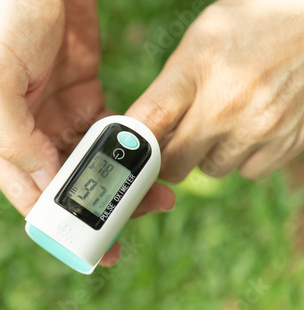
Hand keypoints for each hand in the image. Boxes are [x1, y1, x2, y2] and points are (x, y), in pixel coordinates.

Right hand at [0, 0, 174, 265]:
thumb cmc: (1, 15)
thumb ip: (12, 136)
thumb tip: (43, 183)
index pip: (24, 191)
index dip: (58, 223)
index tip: (93, 247)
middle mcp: (22, 129)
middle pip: (61, 181)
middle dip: (96, 204)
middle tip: (133, 223)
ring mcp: (54, 112)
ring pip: (89, 160)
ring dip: (119, 179)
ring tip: (156, 195)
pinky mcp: (82, 93)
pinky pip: (107, 129)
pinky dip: (127, 145)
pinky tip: (149, 156)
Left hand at [127, 0, 303, 181]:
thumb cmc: (250, 27)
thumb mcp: (198, 41)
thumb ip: (168, 88)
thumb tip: (143, 131)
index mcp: (197, 72)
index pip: (149, 124)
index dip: (135, 145)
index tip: (132, 150)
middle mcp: (227, 106)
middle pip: (175, 164)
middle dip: (170, 155)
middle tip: (178, 135)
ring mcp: (261, 128)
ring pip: (211, 170)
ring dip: (209, 155)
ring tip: (222, 121)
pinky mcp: (289, 142)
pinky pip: (249, 171)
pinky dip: (245, 157)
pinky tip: (249, 127)